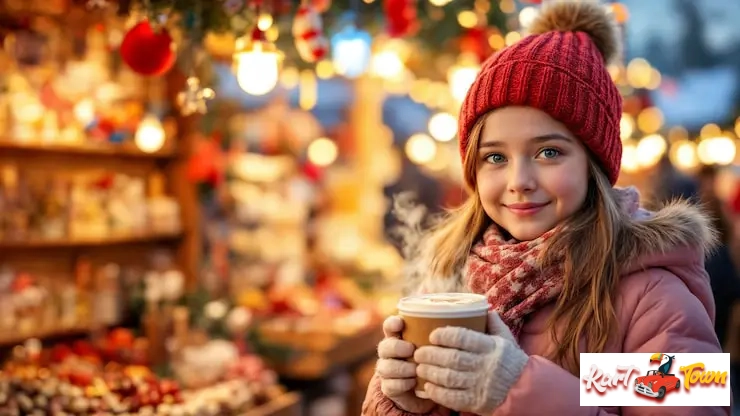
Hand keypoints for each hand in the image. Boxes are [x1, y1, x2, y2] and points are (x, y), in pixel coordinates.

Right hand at [376, 315, 435, 413]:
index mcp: (398, 338)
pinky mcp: (388, 387)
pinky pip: (389, 385)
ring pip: (384, 367)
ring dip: (400, 367)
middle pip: (384, 346)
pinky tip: (413, 382)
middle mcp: (389, 353)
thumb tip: (455, 319)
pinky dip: (401, 383)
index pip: (389, 326)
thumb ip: (437, 337)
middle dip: (396, 347)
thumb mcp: (436, 347)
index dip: (392, 323)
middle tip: (411, 349)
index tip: (400, 323)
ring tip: (415, 369)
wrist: (428, 390)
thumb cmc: (434, 362)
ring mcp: (387, 370)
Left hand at [414, 312, 528, 413]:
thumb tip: (483, 307)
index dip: (444, 335)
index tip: (432, 335)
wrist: (525, 390)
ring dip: (430, 372)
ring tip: (419, 368)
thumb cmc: (511, 361)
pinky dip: (437, 393)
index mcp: (491, 347)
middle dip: (430, 355)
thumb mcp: (506, 339)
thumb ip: (494, 323)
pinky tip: (428, 387)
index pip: (463, 338)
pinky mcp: (477, 402)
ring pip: (449, 377)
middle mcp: (485, 365)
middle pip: (452, 358)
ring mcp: (480, 385)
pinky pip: (453, 398)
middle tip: (418, 353)